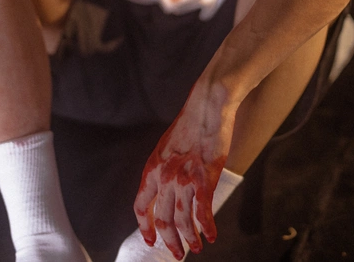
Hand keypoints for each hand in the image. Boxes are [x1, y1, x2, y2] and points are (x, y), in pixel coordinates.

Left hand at [134, 79, 235, 259]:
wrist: (206, 106)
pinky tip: (211, 235)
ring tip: (196, 247)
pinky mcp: (204, 177)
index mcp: (152, 168)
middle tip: (178, 253)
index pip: (141, 207)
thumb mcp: (166, 148)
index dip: (145, 228)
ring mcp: (183, 178)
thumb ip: (164, 170)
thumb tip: (166, 190)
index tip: (151, 240)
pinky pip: (204, 212)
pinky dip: (207, 227)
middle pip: (163, 220)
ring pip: (183, 221)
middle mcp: (164, 176)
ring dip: (190, 239)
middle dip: (170, 241)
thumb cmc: (190, 125)